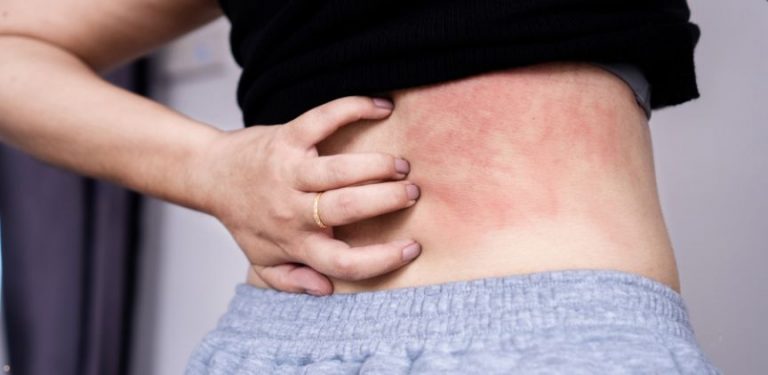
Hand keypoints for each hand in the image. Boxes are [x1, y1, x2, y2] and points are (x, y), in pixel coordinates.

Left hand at [195, 96, 421, 295]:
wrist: (211, 176)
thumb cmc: (246, 218)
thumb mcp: (262, 259)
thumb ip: (290, 280)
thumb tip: (325, 289)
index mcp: (294, 243)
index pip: (343, 262)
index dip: (382, 259)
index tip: (412, 247)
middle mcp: (291, 209)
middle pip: (347, 208)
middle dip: (388, 199)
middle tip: (412, 193)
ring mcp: (288, 172)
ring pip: (339, 170)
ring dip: (378, 165)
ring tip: (402, 166)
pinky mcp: (285, 138)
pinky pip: (322, 120)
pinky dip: (354, 109)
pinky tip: (381, 107)